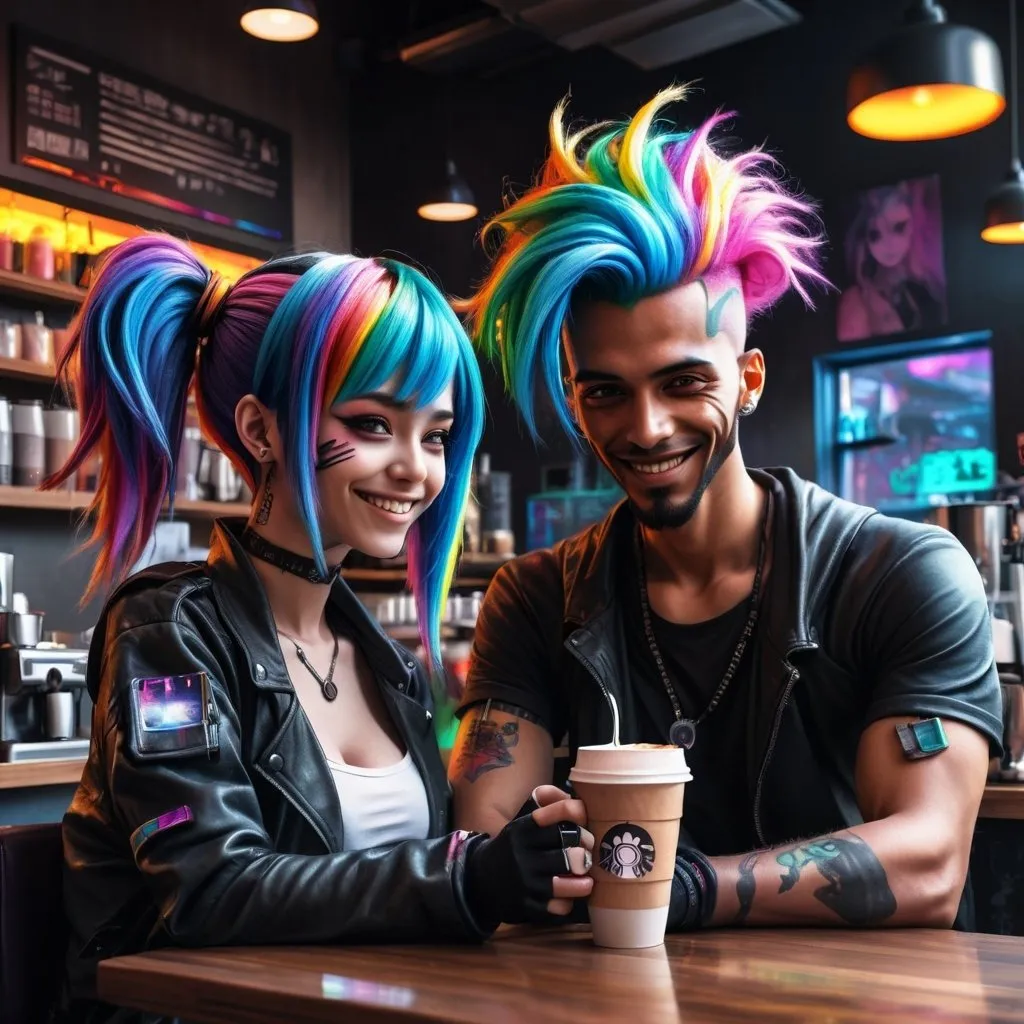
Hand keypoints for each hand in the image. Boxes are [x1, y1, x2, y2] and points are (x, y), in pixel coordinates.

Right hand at [465, 793, 593, 928]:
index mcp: (522, 829)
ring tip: (586, 878)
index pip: (557, 815)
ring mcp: (524, 882)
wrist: (481, 880)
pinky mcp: (526, 906)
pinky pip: (557, 907)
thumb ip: (545, 801)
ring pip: (564, 883)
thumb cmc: (514, 846)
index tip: (583, 818)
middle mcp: (522, 854)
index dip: (577, 813)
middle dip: (585, 849)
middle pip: (567, 850)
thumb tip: (572, 796)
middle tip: (587, 851)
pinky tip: (567, 896)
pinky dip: (567, 902)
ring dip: (582, 881)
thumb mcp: (522, 821)